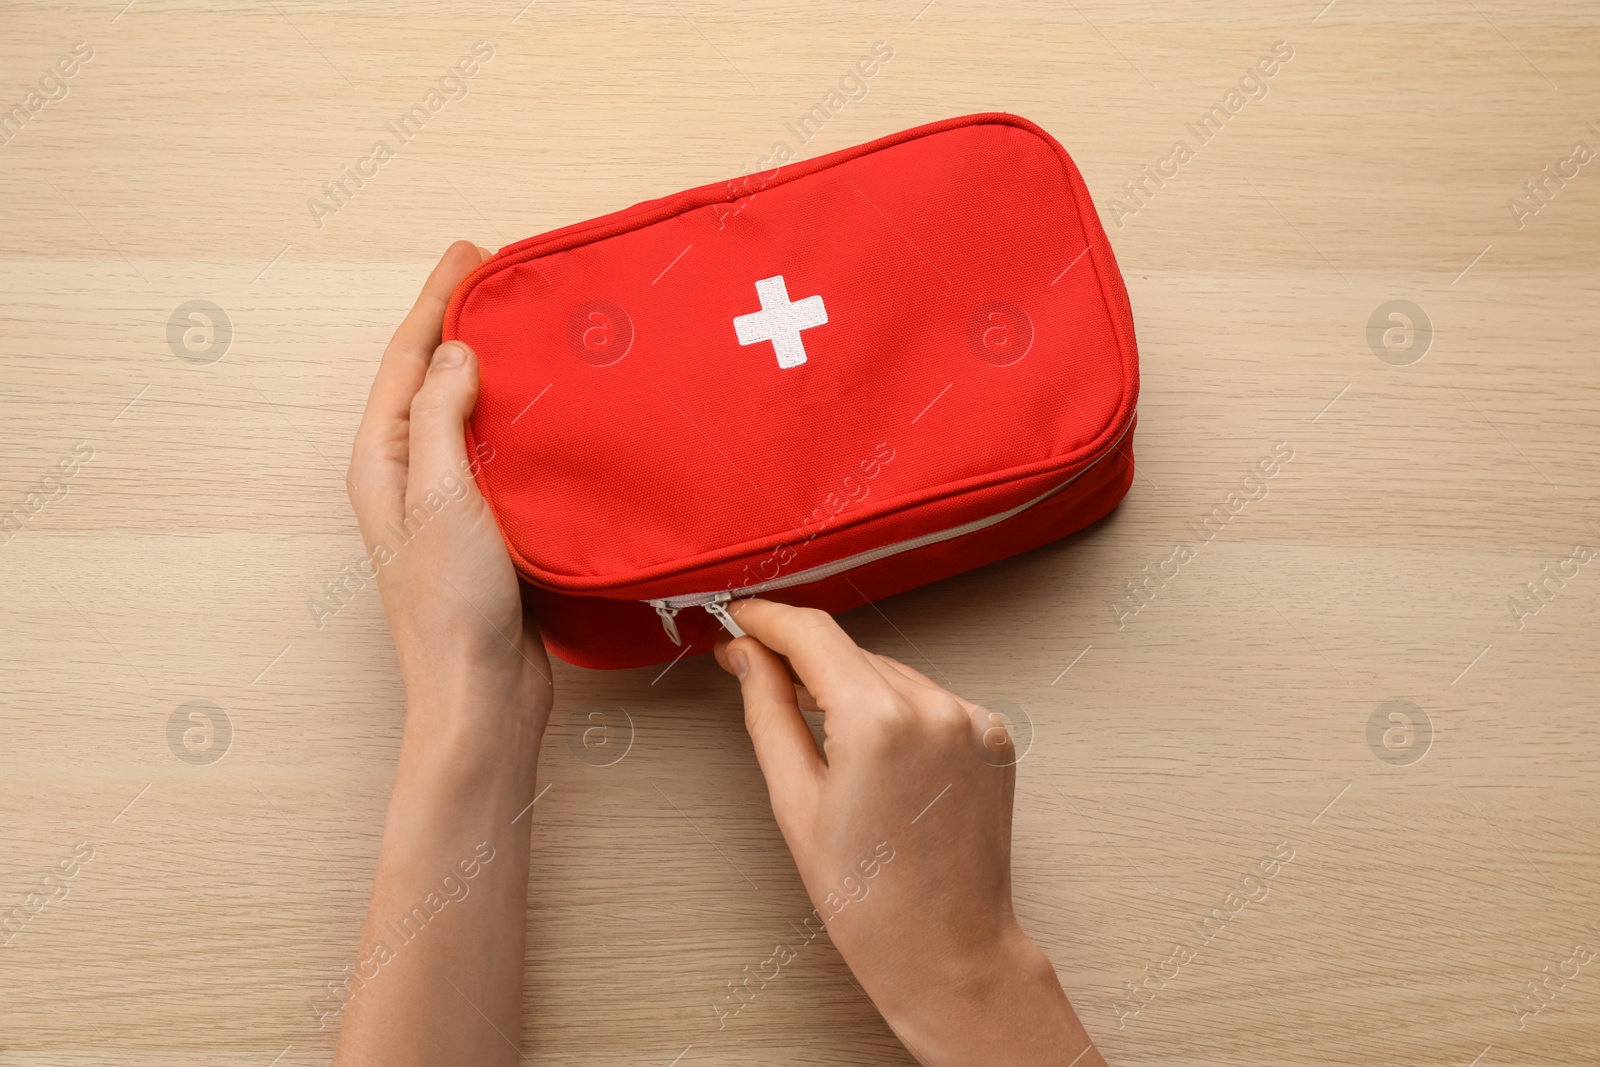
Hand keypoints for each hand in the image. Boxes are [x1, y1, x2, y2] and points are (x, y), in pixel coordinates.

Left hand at [346, 239, 552, 750]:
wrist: (481, 694)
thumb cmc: (453, 605)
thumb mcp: (442, 497)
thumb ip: (442, 418)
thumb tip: (455, 351)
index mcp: (384, 460)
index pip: (408, 359)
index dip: (437, 300)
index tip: (473, 253)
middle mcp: (409, 475)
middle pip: (434, 379)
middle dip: (465, 324)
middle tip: (509, 279)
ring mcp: (449, 503)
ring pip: (472, 415)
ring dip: (498, 370)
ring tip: (537, 330)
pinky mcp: (489, 527)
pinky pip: (503, 453)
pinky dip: (525, 420)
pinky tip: (557, 411)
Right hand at [715, 599, 1103, 1066]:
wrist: (947, 951)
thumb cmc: (870, 899)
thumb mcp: (796, 801)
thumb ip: (769, 711)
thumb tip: (747, 655)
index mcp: (878, 720)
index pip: (813, 633)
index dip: (768, 619)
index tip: (741, 619)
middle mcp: (934, 707)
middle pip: (851, 652)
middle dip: (804, 660)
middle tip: (759, 675)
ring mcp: (971, 720)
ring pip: (890, 673)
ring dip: (851, 687)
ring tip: (827, 744)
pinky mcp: (991, 736)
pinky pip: (928, 699)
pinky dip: (896, 710)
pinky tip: (878, 757)